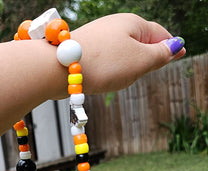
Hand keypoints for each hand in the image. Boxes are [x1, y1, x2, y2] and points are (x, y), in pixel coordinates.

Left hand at [71, 13, 185, 93]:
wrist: (59, 68)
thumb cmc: (103, 64)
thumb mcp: (140, 60)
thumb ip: (160, 55)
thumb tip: (175, 46)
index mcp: (133, 23)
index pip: (159, 34)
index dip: (170, 46)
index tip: (180, 53)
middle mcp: (114, 26)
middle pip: (139, 44)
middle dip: (144, 60)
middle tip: (142, 73)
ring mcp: (98, 37)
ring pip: (121, 55)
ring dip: (124, 69)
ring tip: (115, 78)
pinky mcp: (85, 50)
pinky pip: (105, 61)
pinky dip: (108, 71)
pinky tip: (102, 78)